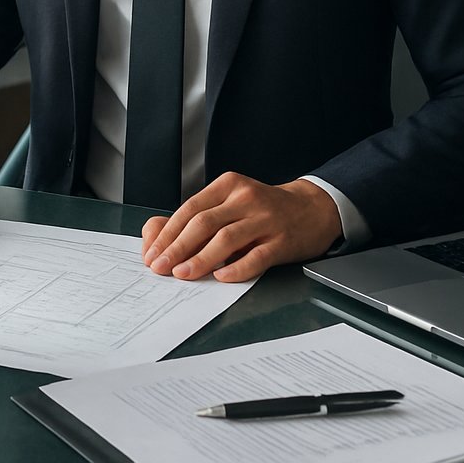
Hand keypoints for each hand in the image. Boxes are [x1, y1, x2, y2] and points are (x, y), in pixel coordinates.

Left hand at [141, 172, 341, 282]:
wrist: (312, 209)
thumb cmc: (263, 210)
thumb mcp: (231, 204)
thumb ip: (198, 217)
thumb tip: (157, 236)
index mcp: (228, 185)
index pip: (190, 209)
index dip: (168, 234)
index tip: (152, 254)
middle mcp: (245, 198)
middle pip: (204, 222)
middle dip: (177, 247)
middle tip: (160, 267)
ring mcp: (266, 219)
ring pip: (227, 239)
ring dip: (200, 259)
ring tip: (182, 274)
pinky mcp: (282, 240)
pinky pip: (256, 257)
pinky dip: (236, 268)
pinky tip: (221, 277)